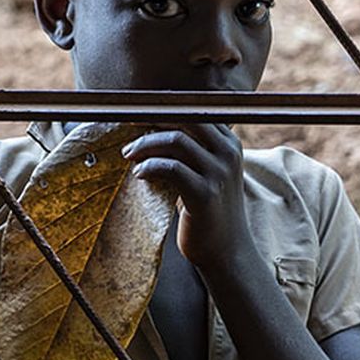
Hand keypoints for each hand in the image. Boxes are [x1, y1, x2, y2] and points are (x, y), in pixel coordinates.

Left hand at [121, 124, 260, 275]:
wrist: (228, 251)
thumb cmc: (210, 211)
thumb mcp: (210, 174)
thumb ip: (194, 151)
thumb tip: (152, 129)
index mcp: (230, 144)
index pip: (196, 111)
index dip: (165, 109)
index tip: (140, 113)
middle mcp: (228, 153)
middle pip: (186, 118)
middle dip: (153, 120)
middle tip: (129, 130)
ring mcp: (219, 173)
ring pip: (176, 140)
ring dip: (146, 144)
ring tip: (129, 155)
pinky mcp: (205, 194)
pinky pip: (171, 168)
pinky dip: (150, 166)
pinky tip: (139, 174)